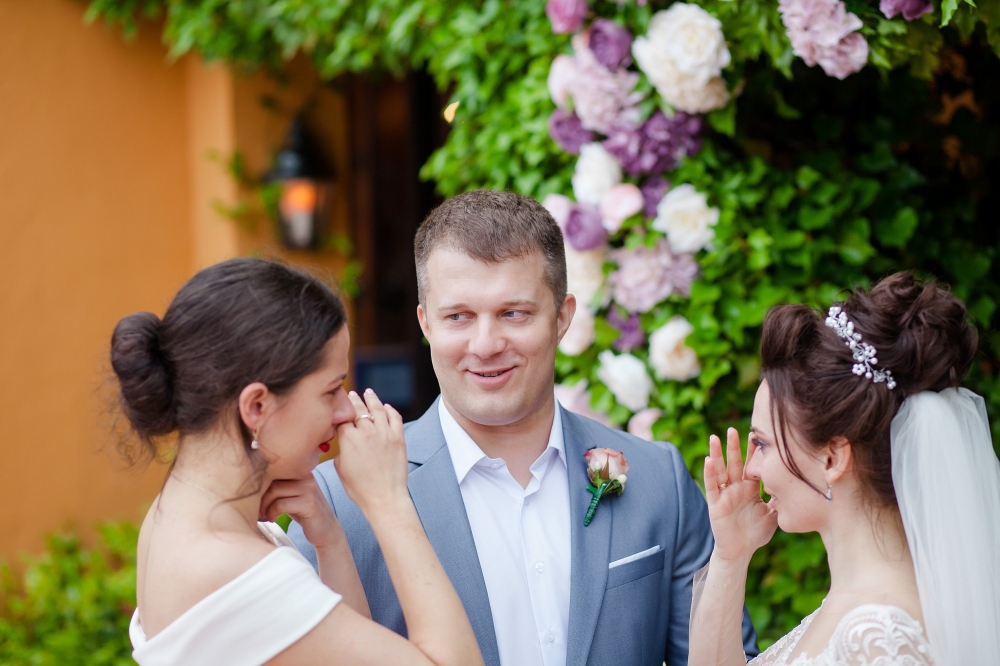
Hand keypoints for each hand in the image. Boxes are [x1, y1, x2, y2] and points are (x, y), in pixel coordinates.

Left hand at [259, 476, 341, 549]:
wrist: (326, 529)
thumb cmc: (304, 511)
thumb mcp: (291, 494)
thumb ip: (278, 485)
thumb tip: (250, 483)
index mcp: (301, 470)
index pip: (273, 469)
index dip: (260, 484)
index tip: (253, 498)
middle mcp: (306, 475)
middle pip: (272, 479)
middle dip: (260, 497)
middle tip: (257, 510)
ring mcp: (309, 488)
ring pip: (274, 491)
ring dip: (264, 506)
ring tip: (264, 515)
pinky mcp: (309, 503)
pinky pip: (281, 505)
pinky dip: (272, 513)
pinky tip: (273, 519)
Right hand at [334, 389, 409, 517]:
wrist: (384, 498)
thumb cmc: (359, 488)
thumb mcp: (340, 467)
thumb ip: (341, 448)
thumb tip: (342, 438)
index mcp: (348, 439)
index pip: (341, 417)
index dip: (338, 410)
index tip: (337, 405)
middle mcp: (367, 432)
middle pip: (358, 408)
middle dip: (353, 400)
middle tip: (350, 394)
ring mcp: (385, 433)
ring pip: (377, 408)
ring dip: (371, 399)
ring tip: (368, 392)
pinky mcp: (398, 438)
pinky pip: (395, 417)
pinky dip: (390, 409)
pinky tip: (386, 407)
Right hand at [703, 428, 777, 564]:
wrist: (741, 551)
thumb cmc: (756, 533)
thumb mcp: (773, 515)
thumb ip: (781, 501)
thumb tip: (795, 489)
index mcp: (750, 488)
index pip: (751, 465)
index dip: (753, 451)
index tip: (757, 435)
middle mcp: (736, 487)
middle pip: (735, 463)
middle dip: (734, 446)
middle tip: (733, 429)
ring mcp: (725, 494)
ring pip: (720, 470)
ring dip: (717, 454)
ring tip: (714, 438)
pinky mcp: (715, 503)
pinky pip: (712, 486)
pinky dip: (709, 473)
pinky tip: (708, 461)